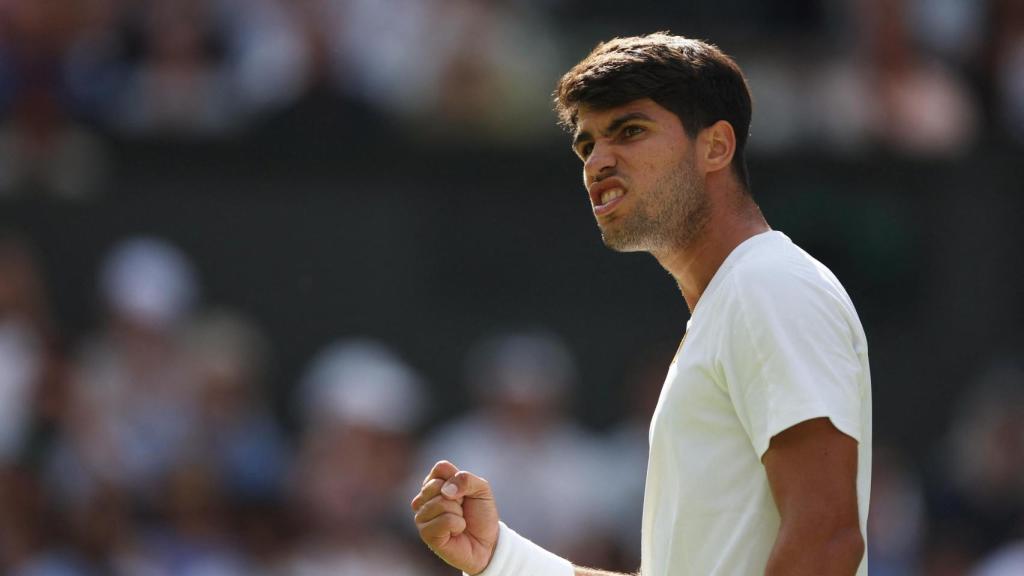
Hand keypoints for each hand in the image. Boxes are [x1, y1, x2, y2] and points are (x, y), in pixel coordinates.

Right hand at [411, 460, 499, 574]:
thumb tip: (445, 490)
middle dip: (459, 497)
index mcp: (434, 483)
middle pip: (438, 485)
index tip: (464, 493)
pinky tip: (456, 531)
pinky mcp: (426, 533)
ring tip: (459, 521)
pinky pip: (445, 520)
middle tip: (462, 509)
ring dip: (459, 513)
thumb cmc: (480, 514)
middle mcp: (423, 498)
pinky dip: (458, 525)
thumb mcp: (481, 489)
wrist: (487, 542)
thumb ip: (466, 479)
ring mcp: (422, 516)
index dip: (458, 479)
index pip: (440, 468)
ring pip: (441, 503)